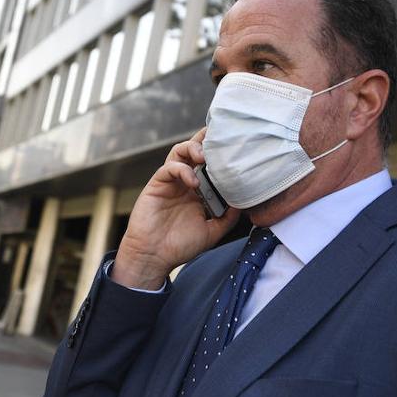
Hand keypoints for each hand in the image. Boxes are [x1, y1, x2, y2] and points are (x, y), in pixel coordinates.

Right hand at [113, 128, 240, 289]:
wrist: (153, 257)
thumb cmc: (180, 246)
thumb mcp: (212, 232)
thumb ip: (227, 218)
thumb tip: (243, 202)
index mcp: (199, 191)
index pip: (210, 164)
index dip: (220, 153)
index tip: (236, 146)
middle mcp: (185, 182)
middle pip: (195, 151)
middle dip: (206, 140)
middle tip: (219, 138)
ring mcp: (170, 182)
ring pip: (180, 152)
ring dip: (193, 148)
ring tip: (204, 156)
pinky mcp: (156, 184)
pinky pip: (169, 167)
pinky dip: (182, 170)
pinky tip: (193, 182)